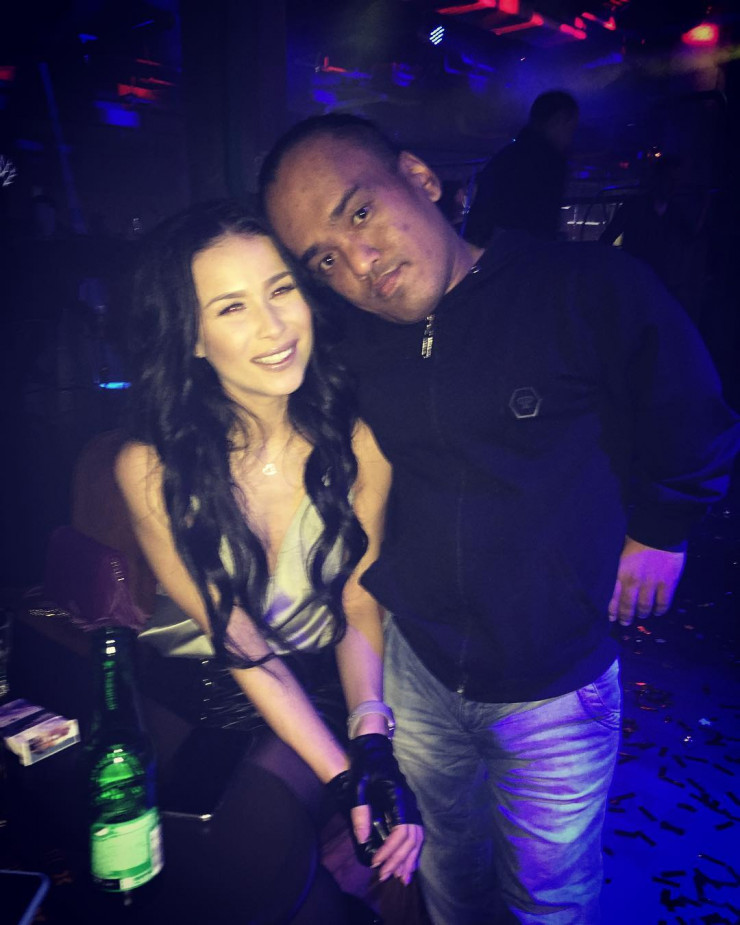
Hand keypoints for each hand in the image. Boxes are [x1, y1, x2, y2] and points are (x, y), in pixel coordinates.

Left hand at [327, 734, 422, 883]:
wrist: (372, 746)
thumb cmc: (364, 765)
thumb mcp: (358, 787)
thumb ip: (361, 812)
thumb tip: (362, 841)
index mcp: (399, 798)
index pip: (401, 832)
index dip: (390, 850)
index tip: (376, 863)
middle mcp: (409, 803)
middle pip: (412, 839)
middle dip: (400, 860)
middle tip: (385, 876)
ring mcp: (410, 804)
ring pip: (417, 837)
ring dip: (410, 858)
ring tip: (402, 878)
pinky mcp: (406, 806)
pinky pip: (415, 832)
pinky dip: (412, 849)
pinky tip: (407, 861)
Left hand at [608, 536, 684, 625]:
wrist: (661, 529)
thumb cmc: (638, 537)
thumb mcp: (621, 552)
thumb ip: (619, 568)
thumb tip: (615, 581)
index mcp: (620, 572)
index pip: (612, 597)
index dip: (612, 610)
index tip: (611, 618)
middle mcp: (634, 581)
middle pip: (628, 606)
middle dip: (626, 616)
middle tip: (625, 622)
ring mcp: (651, 584)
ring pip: (645, 607)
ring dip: (642, 614)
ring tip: (641, 616)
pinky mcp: (668, 583)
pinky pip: (663, 603)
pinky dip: (660, 610)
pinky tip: (658, 611)